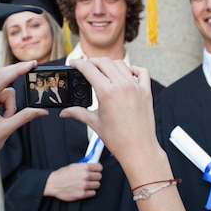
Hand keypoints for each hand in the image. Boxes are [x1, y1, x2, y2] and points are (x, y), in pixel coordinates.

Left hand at [0, 61, 47, 149]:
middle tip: (31, 69)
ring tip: (5, 118)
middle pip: (4, 77)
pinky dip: (6, 105)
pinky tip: (2, 116)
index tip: (32, 64)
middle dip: (16, 78)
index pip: (4, 77)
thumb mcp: (6, 128)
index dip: (19, 69)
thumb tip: (41, 110)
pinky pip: (2, 96)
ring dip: (9, 104)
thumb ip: (25, 117)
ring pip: (5, 90)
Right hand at [44, 162, 102, 200]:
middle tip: (91, 178)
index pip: (99, 167)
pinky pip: (93, 193)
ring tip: (87, 184)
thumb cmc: (62, 174)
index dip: (98, 169)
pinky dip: (90, 192)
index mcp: (84, 167)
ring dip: (93, 185)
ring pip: (97, 185)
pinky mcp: (82, 194)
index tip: (96, 171)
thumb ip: (84, 166)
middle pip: (99, 177)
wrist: (53, 183)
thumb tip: (92, 166)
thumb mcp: (73, 165)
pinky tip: (84, 189)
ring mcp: (84, 185)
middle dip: (95, 177)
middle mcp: (85, 176)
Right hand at [60, 58, 159, 175]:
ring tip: (103, 71)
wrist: (138, 149)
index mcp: (107, 92)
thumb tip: (65, 112)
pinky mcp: (146, 92)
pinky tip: (126, 73)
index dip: (78, 63)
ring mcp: (135, 87)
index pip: (89, 69)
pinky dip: (133, 69)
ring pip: (121, 64)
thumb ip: (78, 113)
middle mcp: (122, 86)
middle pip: (104, 62)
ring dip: (109, 64)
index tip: (74, 63)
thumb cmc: (118, 139)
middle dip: (92, 61)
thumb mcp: (94, 123)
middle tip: (86, 66)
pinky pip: (141, 72)